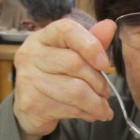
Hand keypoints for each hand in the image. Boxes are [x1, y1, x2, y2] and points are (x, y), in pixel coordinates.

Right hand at [13, 19, 115, 139]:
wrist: (32, 109)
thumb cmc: (56, 76)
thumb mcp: (73, 56)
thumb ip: (92, 42)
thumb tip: (110, 26)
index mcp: (42, 37)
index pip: (66, 30)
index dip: (91, 45)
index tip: (105, 64)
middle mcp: (31, 54)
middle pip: (75, 63)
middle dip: (98, 82)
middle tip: (106, 92)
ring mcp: (29, 80)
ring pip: (75, 91)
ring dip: (97, 103)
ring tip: (103, 108)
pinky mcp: (32, 104)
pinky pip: (69, 109)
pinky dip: (87, 114)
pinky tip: (91, 114)